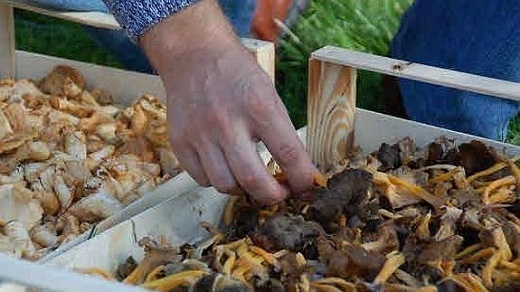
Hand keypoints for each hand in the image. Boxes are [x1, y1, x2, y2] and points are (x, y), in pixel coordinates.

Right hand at [140, 0, 316, 204]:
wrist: (194, 55)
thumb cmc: (237, 75)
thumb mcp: (269, 93)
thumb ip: (281, 131)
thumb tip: (297, 171)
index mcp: (258, 105)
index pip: (288, 154)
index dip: (302, 179)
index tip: (306, 187)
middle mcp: (227, 121)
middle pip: (253, 180)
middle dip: (273, 196)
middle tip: (279, 193)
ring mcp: (200, 133)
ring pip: (225, 185)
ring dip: (243, 189)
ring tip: (248, 177)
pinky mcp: (180, 141)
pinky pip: (201, 179)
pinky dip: (216, 180)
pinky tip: (224, 165)